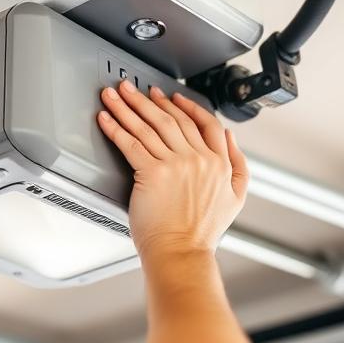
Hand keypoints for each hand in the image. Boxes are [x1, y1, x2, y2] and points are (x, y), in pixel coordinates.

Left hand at [97, 80, 247, 258]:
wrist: (182, 253)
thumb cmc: (201, 233)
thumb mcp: (236, 197)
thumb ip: (238, 163)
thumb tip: (230, 137)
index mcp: (218, 162)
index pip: (204, 122)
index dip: (186, 105)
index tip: (172, 97)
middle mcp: (198, 159)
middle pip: (171, 119)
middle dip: (149, 99)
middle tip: (134, 89)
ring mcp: (175, 164)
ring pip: (149, 126)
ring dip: (128, 106)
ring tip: (114, 95)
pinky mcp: (151, 173)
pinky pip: (130, 143)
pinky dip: (116, 127)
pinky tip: (106, 118)